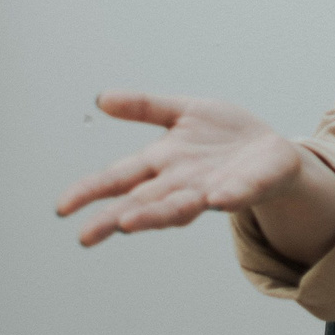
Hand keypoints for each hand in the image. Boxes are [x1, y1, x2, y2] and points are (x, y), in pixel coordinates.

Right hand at [54, 91, 334, 252]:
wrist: (272, 151)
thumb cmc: (224, 137)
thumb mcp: (183, 112)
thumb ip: (144, 107)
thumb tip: (101, 99)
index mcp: (163, 163)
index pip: (119, 179)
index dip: (91, 192)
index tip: (62, 208)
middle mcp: (182, 182)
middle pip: (143, 202)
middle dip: (115, 217)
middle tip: (86, 236)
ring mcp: (213, 187)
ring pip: (181, 205)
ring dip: (158, 214)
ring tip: (131, 222)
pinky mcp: (249, 186)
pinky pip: (237, 193)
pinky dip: (227, 197)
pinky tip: (216, 198)